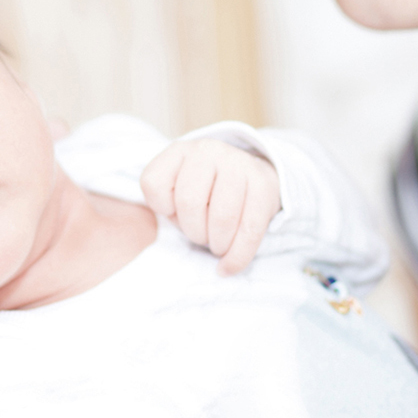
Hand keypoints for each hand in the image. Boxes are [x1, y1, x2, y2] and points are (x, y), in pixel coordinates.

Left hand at [140, 139, 280, 274]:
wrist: (249, 176)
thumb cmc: (204, 192)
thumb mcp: (176, 191)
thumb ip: (165, 205)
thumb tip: (174, 229)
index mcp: (178, 151)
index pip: (154, 184)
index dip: (161, 209)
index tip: (174, 212)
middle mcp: (207, 150)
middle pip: (189, 202)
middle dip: (193, 231)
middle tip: (200, 236)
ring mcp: (238, 162)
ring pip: (222, 217)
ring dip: (216, 243)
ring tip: (216, 244)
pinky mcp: (264, 182)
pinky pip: (250, 230)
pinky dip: (237, 257)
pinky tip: (228, 267)